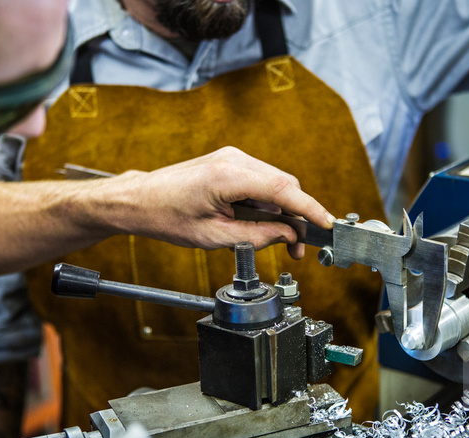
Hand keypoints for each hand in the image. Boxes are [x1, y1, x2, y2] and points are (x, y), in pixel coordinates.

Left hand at [104, 146, 334, 258]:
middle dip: (298, 217)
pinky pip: (263, 182)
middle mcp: (234, 159)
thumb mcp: (214, 236)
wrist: (140, 199)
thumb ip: (257, 235)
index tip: (327, 225)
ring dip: (284, 211)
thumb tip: (288, 235)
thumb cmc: (167, 216)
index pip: (284, 189)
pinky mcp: (231, 162)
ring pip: (276, 184)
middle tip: (296, 249)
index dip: (310, 209)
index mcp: (228, 176)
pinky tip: (266, 224)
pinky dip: (271, 203)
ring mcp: (233, 157)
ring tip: (281, 242)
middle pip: (285, 185)